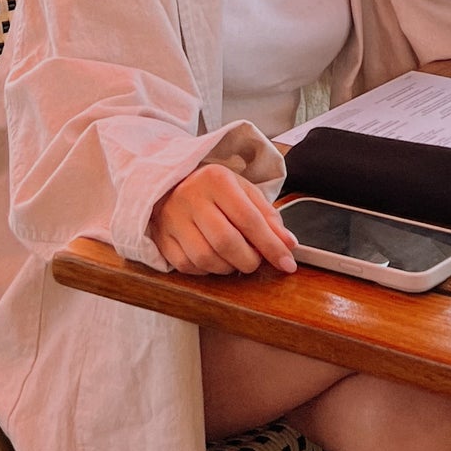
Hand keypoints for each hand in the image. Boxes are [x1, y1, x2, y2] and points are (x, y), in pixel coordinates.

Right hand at [150, 165, 299, 276]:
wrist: (172, 185)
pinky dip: (207, 270)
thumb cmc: (214, 191)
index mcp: (216, 179)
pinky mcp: (161, 237)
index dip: (271, 245)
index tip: (287, 263)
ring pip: (206, 258)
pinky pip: (188, 266)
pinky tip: (214, 258)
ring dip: (228, 267)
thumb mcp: (244, 192)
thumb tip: (289, 244)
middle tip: (256, 261)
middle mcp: (190, 196)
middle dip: (249, 260)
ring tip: (235, 258)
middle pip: (226, 242)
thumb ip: (268, 217)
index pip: (249, 219)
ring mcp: (172, 218)